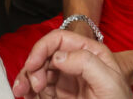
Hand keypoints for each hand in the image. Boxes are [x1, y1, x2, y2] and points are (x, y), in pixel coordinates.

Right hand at [12, 30, 130, 98]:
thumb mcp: (109, 81)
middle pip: (45, 56)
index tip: (32, 64)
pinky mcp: (61, 96)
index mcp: (90, 52)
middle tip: (32, 86)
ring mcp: (67, 80)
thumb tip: (58, 56)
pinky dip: (31, 92)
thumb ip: (86, 63)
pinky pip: (40, 90)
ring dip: (27, 80)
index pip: (59, 39)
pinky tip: (28, 97)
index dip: (42, 48)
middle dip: (32, 68)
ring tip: (23, 93)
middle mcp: (76, 63)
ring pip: (39, 73)